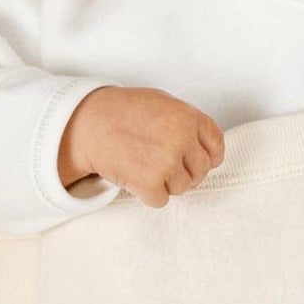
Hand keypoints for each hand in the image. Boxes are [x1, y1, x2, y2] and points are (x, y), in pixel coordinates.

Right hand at [58, 86, 224, 208]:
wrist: (87, 124)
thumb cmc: (122, 111)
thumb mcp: (161, 103)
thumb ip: (186, 123)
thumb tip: (204, 148)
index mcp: (189, 117)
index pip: (215, 146)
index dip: (209, 157)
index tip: (200, 162)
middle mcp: (182, 139)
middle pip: (200, 171)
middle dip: (184, 172)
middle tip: (162, 165)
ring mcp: (167, 162)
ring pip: (183, 187)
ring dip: (166, 183)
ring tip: (145, 167)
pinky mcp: (150, 183)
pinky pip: (161, 200)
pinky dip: (148, 194)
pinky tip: (135, 177)